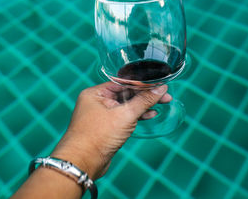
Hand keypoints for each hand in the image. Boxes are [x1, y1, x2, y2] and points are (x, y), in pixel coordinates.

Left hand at [51, 82, 170, 178]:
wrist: (83, 163)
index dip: (143, 84)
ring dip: (143, 106)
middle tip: (165, 96)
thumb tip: (160, 89)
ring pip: (126, 106)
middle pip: (126, 94)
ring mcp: (101, 115)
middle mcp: (97, 102)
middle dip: (145, 95)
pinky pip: (124, 118)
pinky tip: (149, 115)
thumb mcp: (125, 115)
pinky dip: (136, 116)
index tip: (159, 85)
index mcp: (96, 93)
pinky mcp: (106, 128)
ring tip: (161, 104)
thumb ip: (144, 101)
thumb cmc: (97, 136)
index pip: (123, 83)